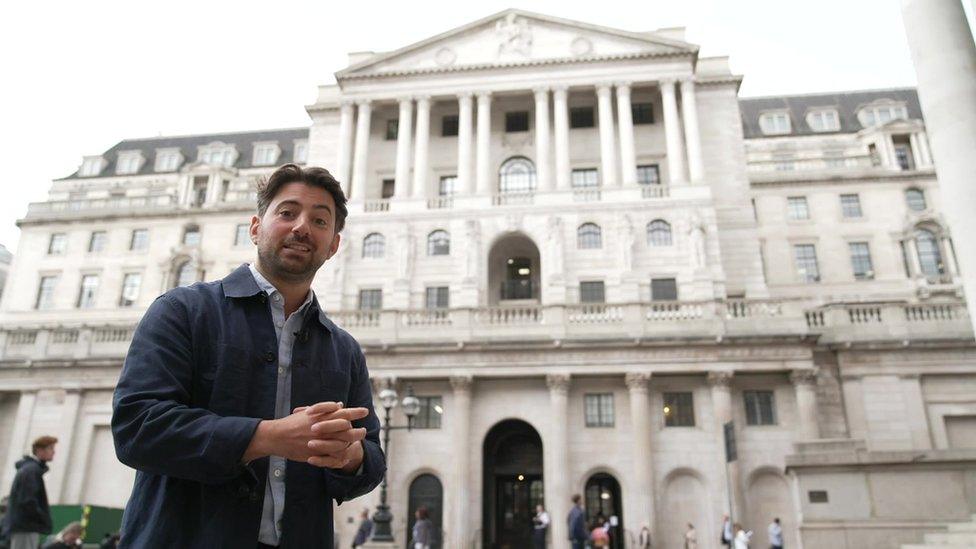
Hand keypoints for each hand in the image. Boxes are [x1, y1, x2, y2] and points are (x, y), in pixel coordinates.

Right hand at [241, 402, 366, 463]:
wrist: (276, 437)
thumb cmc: (292, 423)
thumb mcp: (309, 413)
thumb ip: (326, 409)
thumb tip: (340, 405)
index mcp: (320, 416)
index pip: (343, 412)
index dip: (355, 412)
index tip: (365, 411)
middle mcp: (322, 428)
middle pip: (346, 429)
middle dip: (357, 430)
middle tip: (364, 431)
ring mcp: (319, 441)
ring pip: (341, 443)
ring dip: (351, 443)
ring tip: (357, 443)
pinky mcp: (314, 453)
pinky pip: (331, 456)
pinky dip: (340, 456)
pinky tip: (346, 455)